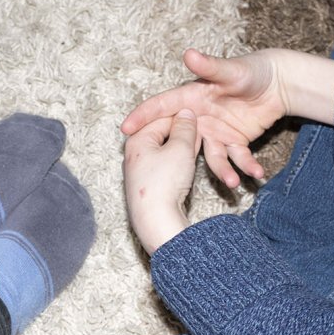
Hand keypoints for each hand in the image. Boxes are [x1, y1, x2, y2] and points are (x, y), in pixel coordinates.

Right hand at [122, 48, 333, 188]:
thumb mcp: (230, 70)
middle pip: (180, 141)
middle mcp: (200, 118)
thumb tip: (189, 54)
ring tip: (233, 182)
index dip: (143, 116)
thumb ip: (209, 66)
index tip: (125, 128)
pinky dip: (246, 166)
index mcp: (192, 98)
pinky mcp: (234, 142)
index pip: (163, 106)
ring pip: (213, 157)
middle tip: (167, 176)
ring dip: (223, 171)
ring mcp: (216, 133)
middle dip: (173, 158)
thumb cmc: (251, 70)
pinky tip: (257, 173)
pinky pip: (237, 158)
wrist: (277, 83)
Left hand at [123, 109, 200, 254]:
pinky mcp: (148, 186)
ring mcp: (139, 171)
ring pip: (164, 152)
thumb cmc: (165, 182)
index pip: (161, 118)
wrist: (156, 221)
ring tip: (194, 154)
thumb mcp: (180, 148)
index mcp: (136, 139)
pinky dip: (177, 165)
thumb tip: (185, 113)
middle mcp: (133, 154)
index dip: (182, 118)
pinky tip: (187, 170)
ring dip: (181, 150)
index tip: (199, 121)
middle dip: (182, 135)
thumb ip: (185, 128)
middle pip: (161, 135)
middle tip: (199, 137)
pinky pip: (165, 167)